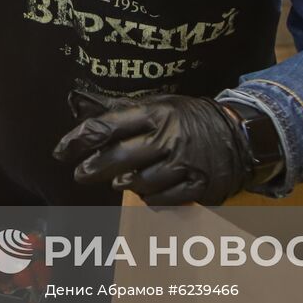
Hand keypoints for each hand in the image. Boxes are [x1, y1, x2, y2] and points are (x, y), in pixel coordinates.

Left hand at [53, 91, 249, 205]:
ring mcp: (184, 164)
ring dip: (123, 184)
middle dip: (92, 169)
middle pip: (117, 159)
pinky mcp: (197, 187)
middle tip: (80, 175)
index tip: (61, 151)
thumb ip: (121, 111)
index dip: (78, 140)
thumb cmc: (190, 118)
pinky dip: (148, 197)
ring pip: (138, 183)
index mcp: (156, 113)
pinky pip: (161, 199)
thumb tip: (78, 105)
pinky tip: (145, 191)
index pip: (106, 126)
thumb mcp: (160, 104)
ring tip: (118, 180)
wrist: (241, 134)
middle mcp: (168, 138)